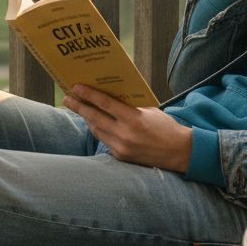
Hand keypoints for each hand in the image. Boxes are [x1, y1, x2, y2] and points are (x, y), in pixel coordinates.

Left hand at [63, 85, 192, 172]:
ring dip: (86, 118)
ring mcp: (121, 148)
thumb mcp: (149, 110)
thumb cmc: (165, 127)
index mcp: (133, 119)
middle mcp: (125, 135)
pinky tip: (93, 122)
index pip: (105, 104)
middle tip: (67, 98)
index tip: (76, 87)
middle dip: (79, 107)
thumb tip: (108, 96)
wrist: (179, 152)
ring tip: (78, 108)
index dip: (88, 95)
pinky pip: (104, 140)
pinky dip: (98, 130)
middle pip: (94, 118)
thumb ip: (129, 105)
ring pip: (97, 130)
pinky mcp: (121, 157)